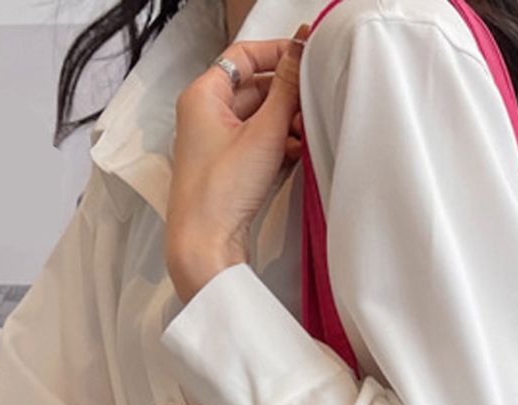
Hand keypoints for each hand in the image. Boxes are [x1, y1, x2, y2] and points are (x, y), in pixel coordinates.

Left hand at [165, 25, 309, 304]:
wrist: (205, 244)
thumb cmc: (219, 192)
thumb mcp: (263, 132)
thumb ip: (287, 88)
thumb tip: (302, 48)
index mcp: (203, 95)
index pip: (244, 56)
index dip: (277, 53)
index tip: (307, 56)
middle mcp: (206, 115)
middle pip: (255, 89)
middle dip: (287, 96)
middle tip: (313, 103)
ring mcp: (217, 143)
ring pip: (260, 118)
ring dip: (287, 123)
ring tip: (307, 134)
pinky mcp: (229, 169)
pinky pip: (259, 144)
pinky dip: (280, 145)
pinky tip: (298, 154)